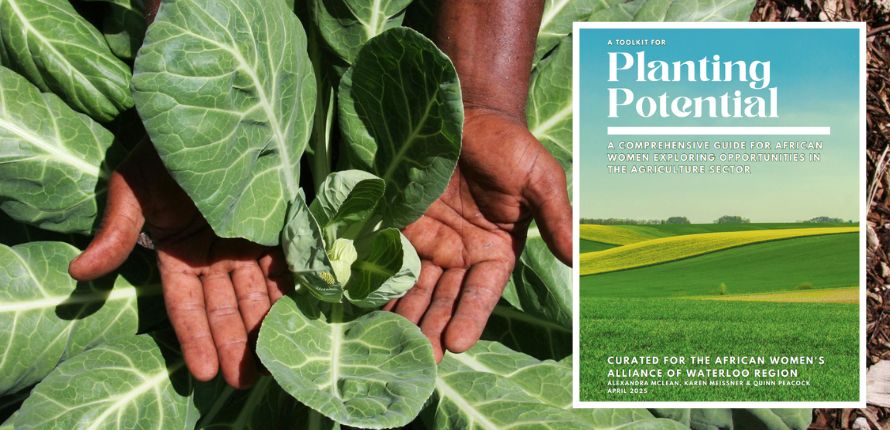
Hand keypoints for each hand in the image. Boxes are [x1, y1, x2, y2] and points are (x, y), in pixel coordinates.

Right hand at [68, 141, 289, 388]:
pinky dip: (292, 287)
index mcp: (178, 252)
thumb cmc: (163, 149)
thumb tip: (80, 272)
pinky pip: (285, 261)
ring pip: (257, 291)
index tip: (205, 373)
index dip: (195, 338)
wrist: (206, 113)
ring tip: (276, 359)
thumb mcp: (133, 190)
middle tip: (248, 379)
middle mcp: (214, 254)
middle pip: (226, 306)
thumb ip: (116, 232)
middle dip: (236, 343)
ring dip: (266, 324)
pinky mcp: (276, 224)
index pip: (187, 305)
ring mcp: (246, 241)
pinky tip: (302, 314)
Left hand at [385, 109, 570, 360]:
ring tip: (391, 342)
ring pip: (415, 286)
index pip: (482, 293)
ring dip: (405, 315)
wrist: (468, 111)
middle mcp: (462, 254)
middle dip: (432, 328)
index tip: (456, 343)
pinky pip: (390, 258)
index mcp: (496, 251)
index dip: (470, 317)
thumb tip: (577, 260)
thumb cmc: (509, 146)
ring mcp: (431, 242)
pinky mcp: (404, 224)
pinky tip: (367, 305)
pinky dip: (379, 282)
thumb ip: (556, 219)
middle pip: (445, 299)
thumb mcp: (540, 180)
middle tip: (418, 358)